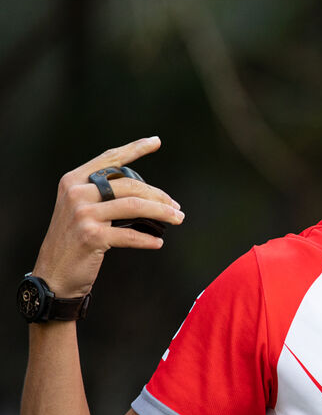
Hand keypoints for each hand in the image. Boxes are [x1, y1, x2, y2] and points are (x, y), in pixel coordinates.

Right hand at [31, 137, 184, 297]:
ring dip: (162, 213)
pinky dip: (148, 239)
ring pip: (135, 206)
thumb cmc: (73, 241)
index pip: (109, 159)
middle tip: (176, 208)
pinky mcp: (91, 236)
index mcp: (73, 181)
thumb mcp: (79, 209)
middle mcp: (76, 193)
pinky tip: (157, 242)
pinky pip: (130, 235)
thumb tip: (144, 191)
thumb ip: (101, 194)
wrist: (53, 273)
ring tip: (177, 219)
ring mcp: (83, 214)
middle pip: (130, 185)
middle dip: (159, 196)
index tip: (156, 141)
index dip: (135, 148)